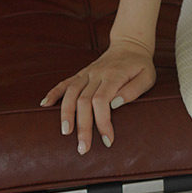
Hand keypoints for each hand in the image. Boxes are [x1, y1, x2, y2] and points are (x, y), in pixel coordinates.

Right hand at [40, 37, 155, 154]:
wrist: (130, 44)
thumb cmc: (141, 65)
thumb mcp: (147, 77)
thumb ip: (133, 90)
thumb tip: (115, 104)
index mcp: (114, 75)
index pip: (102, 100)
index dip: (102, 122)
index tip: (107, 140)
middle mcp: (97, 73)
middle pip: (84, 101)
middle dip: (82, 126)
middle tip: (83, 148)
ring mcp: (87, 73)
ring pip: (71, 93)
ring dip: (66, 113)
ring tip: (65, 133)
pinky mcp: (82, 73)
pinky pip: (65, 82)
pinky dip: (54, 93)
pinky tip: (44, 104)